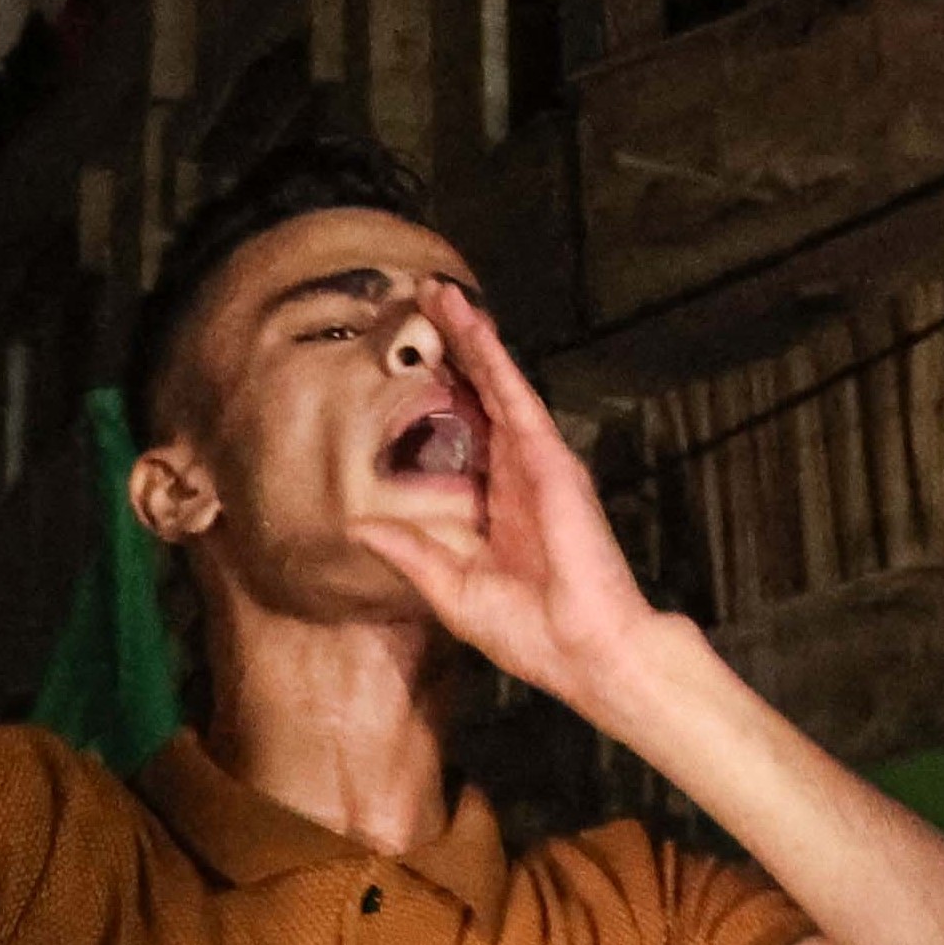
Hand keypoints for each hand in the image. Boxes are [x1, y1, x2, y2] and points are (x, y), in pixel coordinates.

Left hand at [351, 282, 676, 711]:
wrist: (585, 652)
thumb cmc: (531, 633)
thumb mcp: (451, 591)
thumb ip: (411, 553)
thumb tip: (358, 525)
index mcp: (496, 504)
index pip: (462, 432)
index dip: (438, 392)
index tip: (409, 356)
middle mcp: (516, 472)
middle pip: (478, 393)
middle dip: (453, 345)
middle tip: (422, 297)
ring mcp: (536, 460)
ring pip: (496, 382)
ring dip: (470, 336)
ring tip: (439, 292)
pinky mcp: (549, 458)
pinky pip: (516, 396)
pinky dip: (494, 358)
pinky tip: (474, 326)